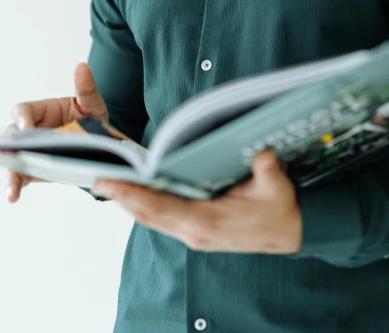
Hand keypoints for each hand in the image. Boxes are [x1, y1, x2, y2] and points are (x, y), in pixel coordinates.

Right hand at [6, 62, 107, 203]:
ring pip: (14, 159)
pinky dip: (17, 185)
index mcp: (42, 111)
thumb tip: (82, 66)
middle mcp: (33, 131)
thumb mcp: (92, 103)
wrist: (101, 144)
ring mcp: (32, 151)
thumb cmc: (91, 118)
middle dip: (11, 148)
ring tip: (11, 190)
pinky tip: (14, 195)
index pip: (24, 111)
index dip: (22, 119)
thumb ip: (86, 88)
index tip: (27, 129)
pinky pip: (22, 176)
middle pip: (12, 137)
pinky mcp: (35, 169)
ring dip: (10, 173)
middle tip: (12, 157)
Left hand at [92, 149, 301, 254]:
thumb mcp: (277, 187)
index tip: (110, 183)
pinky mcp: (195, 228)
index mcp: (208, 222)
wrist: (289, 232)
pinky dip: (145, 204)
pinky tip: (135, 190)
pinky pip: (163, 216)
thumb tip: (261, 155)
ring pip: (153, 217)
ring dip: (130, 201)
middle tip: (99, 179)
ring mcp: (193, 232)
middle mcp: (195, 231)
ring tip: (110, 182)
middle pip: (149, 214)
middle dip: (123, 197)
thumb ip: (268, 171)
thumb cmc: (279, 210)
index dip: (133, 196)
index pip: (161, 208)